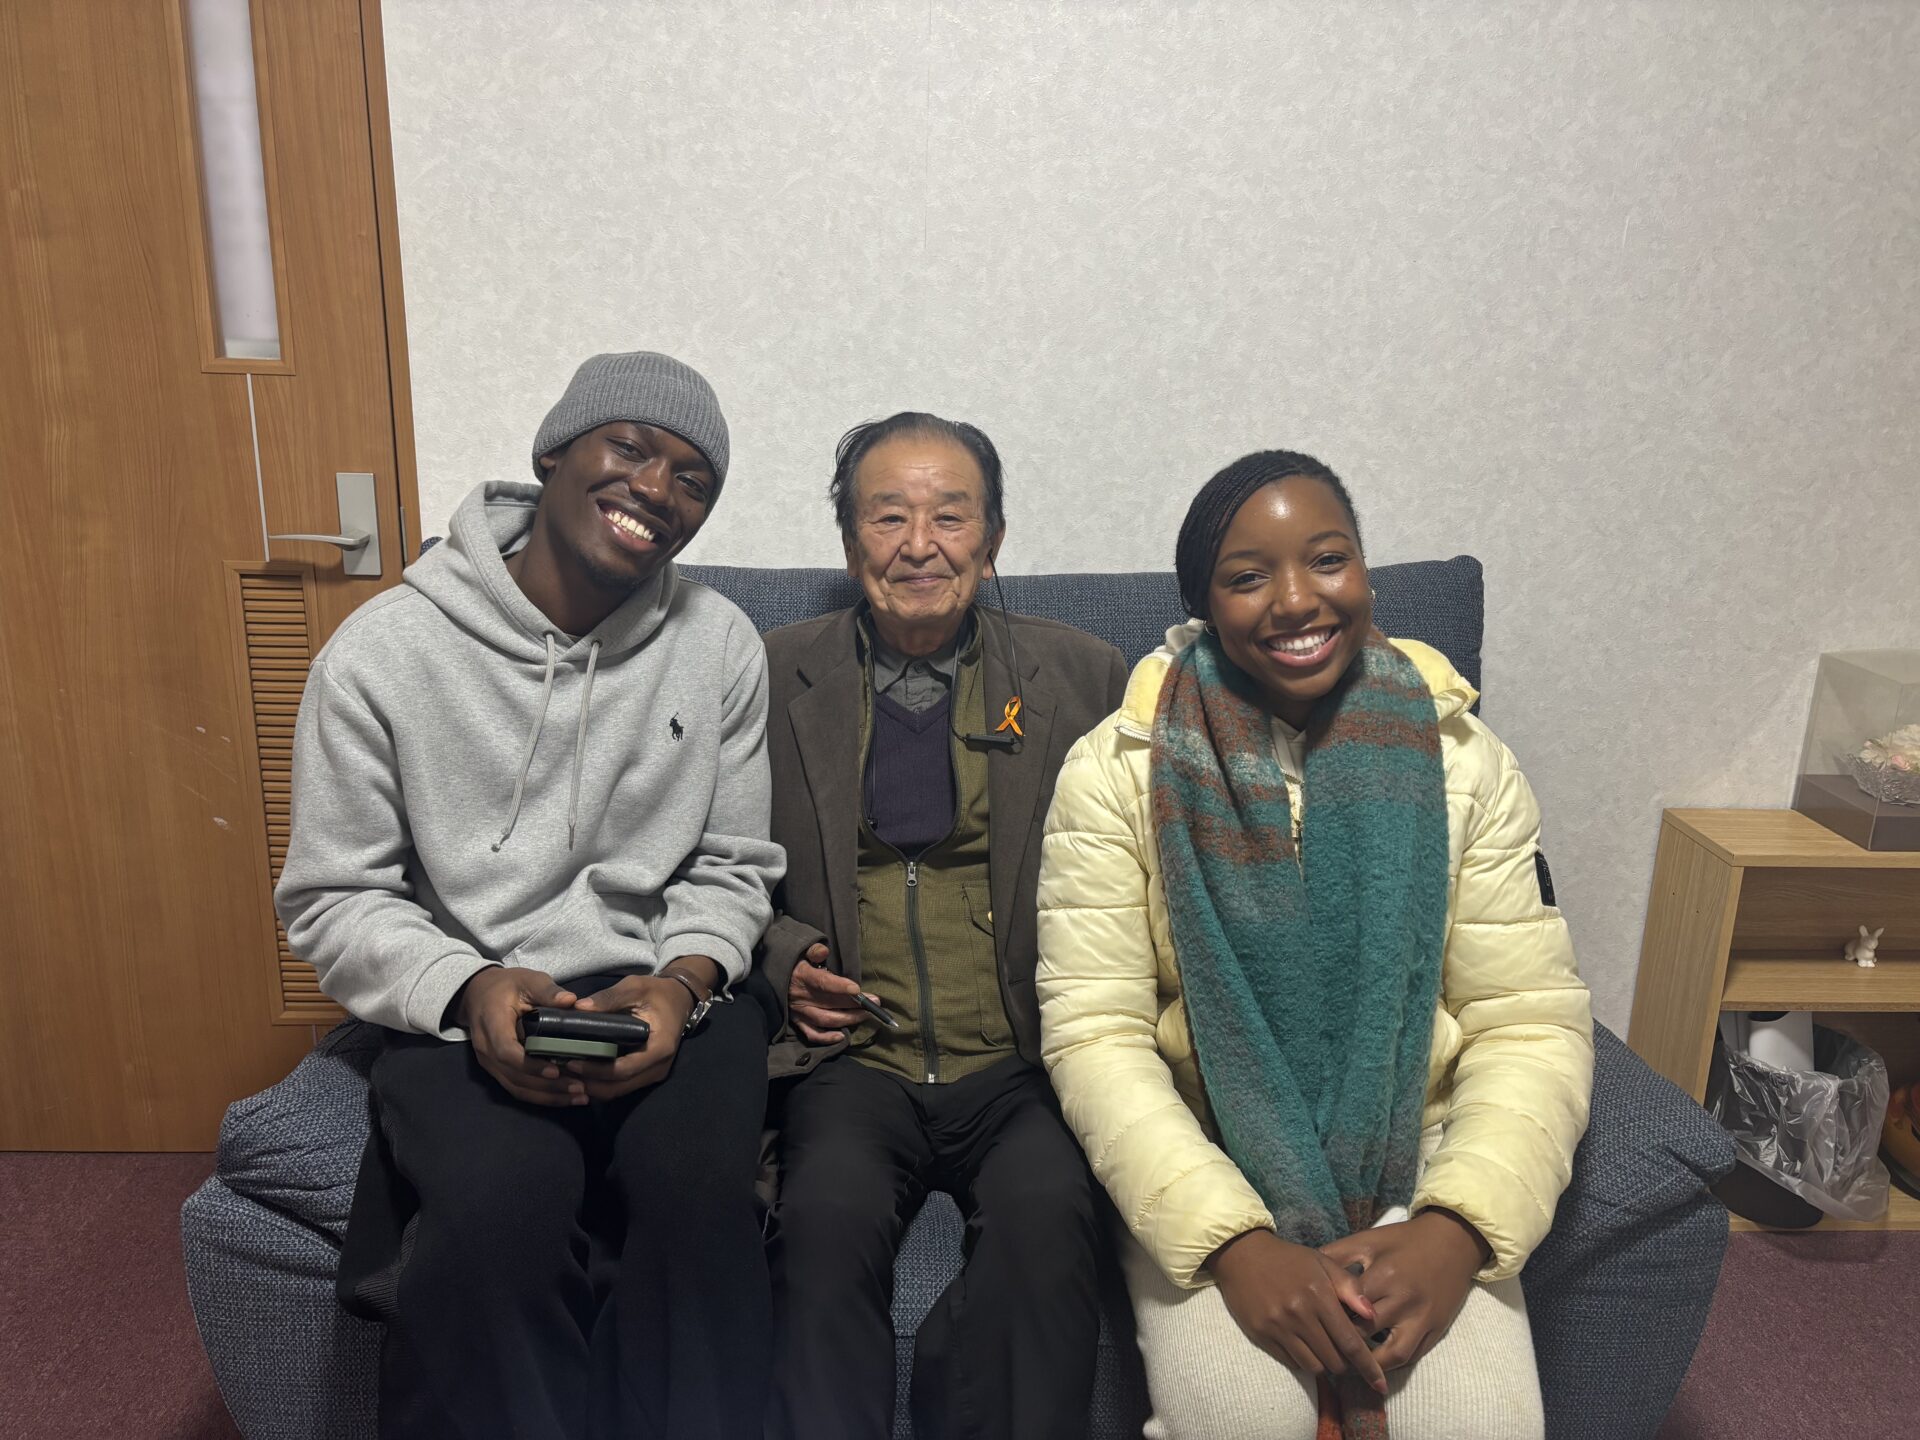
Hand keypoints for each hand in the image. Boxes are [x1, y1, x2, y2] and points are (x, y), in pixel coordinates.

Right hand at [454, 965, 586, 1106]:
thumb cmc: (507, 986)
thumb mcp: (528, 980)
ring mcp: (489, 1063)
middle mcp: (486, 1049)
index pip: (507, 1052)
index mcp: (491, 1024)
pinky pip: (517, 1088)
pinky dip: (540, 1096)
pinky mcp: (497, 1070)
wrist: (479, 994)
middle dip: (547, 1086)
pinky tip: (563, 1097)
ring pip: (516, 1088)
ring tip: (578, 1097)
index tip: (556, 1071)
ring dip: (547, 1096)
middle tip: (579, 1089)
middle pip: (514, 1076)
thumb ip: (548, 991)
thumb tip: (571, 1000)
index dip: (530, 1065)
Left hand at [568, 958, 720, 1100]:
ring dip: (592, 1086)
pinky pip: (620, 1086)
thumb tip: (579, 1008)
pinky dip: (600, 1083)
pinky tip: (582, 1073)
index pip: (624, 1070)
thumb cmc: (657, 992)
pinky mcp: (646, 1075)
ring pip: (617, 1091)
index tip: (571, 1062)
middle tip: (560, 1071)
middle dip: (588, 1083)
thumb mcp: (635, 987)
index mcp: (659, 1047)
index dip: (596, 1070)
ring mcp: (654, 1074)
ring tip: (566, 1073)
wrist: (679, 1000)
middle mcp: (658, 1067)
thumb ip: (609, 998)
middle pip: (618, 1087)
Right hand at [788, 944, 871, 1043]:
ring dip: (848, 1019)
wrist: (769, 978)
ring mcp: (799, 1012)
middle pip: (830, 1004)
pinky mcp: (797, 1022)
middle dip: (855, 1004)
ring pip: (826, 1020)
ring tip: (866, 1015)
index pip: (822, 983)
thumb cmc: (792, 963)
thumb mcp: (800, 951)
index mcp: (802, 977)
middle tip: (875, 1002)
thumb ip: (813, 951)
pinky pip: (812, 1034)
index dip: (840, 986)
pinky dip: (826, 1038)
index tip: (857, 990)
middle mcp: (801, 997)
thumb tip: (824, 951)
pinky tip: (842, 1036)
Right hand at [1207, 1229, 1386, 1393]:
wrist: (1242, 1255)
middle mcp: (1298, 1314)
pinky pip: (1290, 1362)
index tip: (1381, 1384)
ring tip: (1325, 1352)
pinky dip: (1302, 1360)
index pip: (1351, 1342)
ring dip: (1324, 1365)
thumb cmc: (1289, 1259)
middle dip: (1345, 1364)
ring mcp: (1278, 1326)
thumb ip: (1350, 1287)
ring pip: (1312, 1366)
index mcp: (1319, 1295)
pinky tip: (1303, 1346)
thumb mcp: (1323, 1262)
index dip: (1368, 1367)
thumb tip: (1372, 1314)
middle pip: (1333, 1360)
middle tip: (1345, 1355)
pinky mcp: (1261, 1335)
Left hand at [1318, 1210, 1487, 1371]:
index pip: (1348, 1308)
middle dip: (1343, 1346)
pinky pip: (1413, 1356)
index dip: (1328, 1319)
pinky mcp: (1437, 1330)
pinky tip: (1375, 1365)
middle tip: (1323, 1353)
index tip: (1311, 1327)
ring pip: (1392, 1355)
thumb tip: (1305, 1271)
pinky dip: (1393, 1364)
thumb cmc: (1404, 1239)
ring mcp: (1423, 1319)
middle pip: (1366, 1334)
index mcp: (1384, 1276)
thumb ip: (1336, 1255)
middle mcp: (1404, 1301)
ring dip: (1370, 1365)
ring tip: (1348, 1368)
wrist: (1452, 1240)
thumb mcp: (1368, 1240)